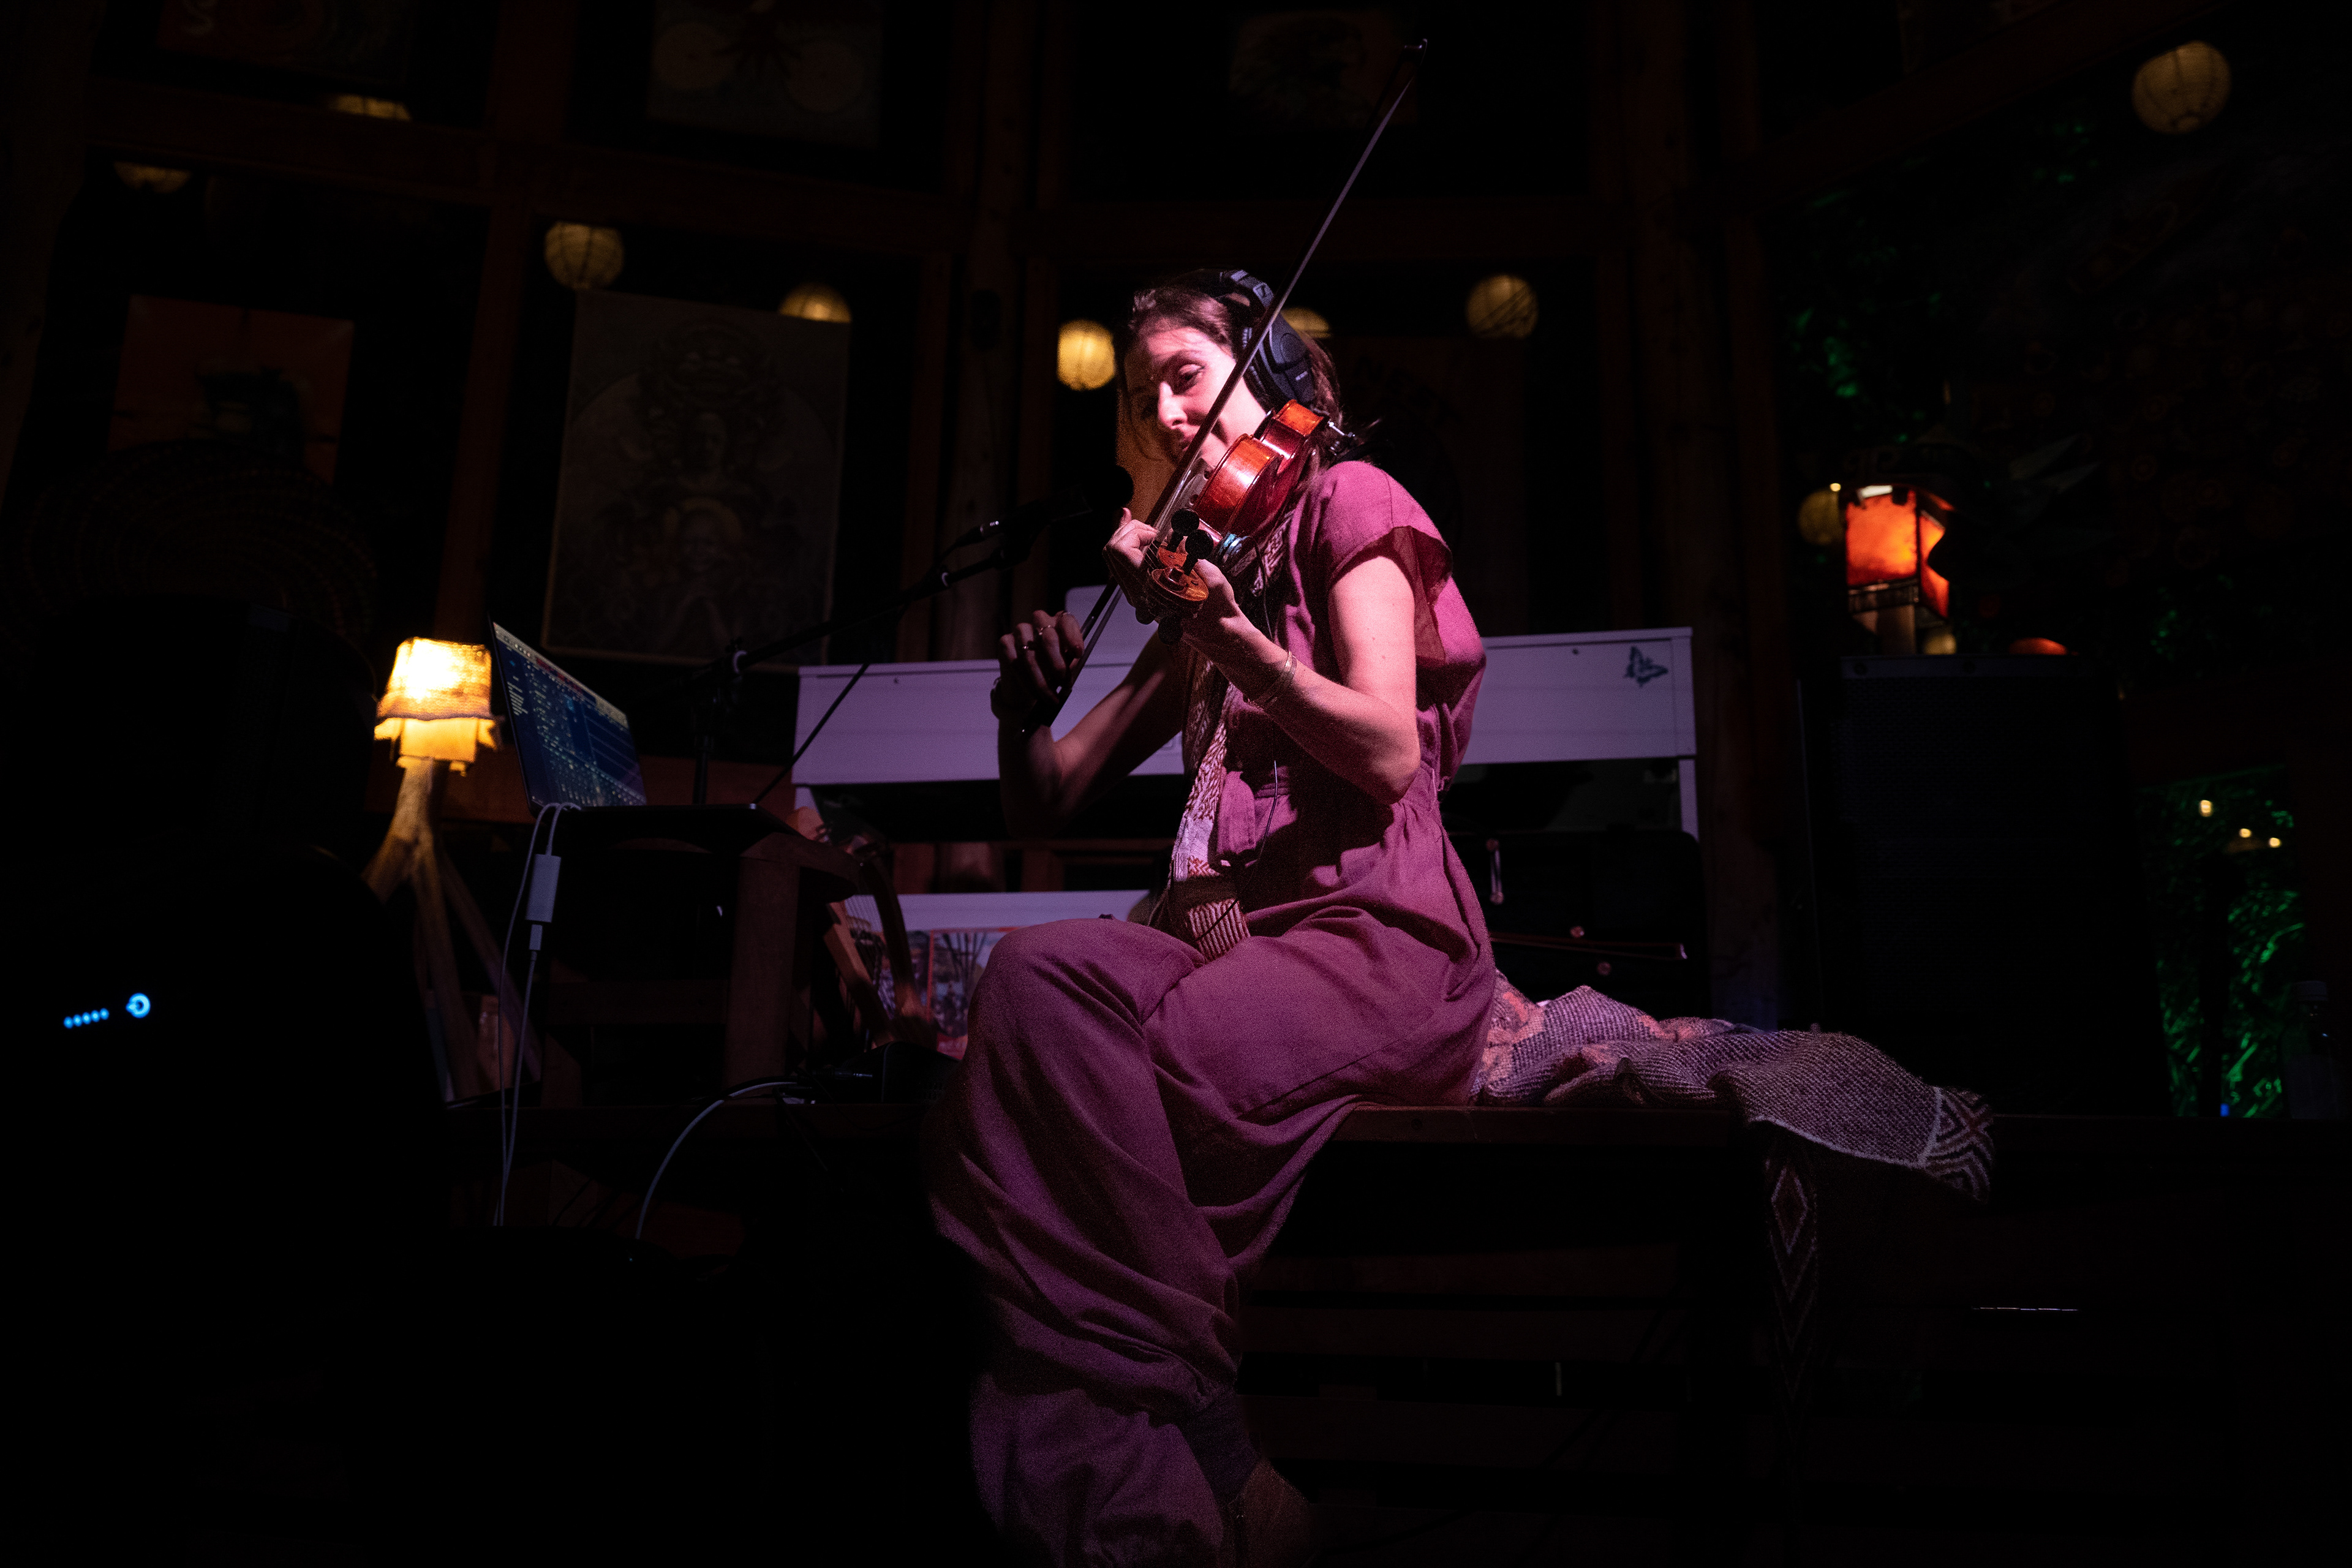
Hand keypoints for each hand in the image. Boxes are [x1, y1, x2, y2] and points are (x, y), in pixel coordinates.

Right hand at [990, 609, 1086, 722]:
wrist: (1030, 683)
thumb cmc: (1053, 670)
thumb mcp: (1067, 665)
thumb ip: (1070, 661)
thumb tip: (1072, 664)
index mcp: (1059, 622)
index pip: (1067, 621)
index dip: (1073, 637)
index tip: (1078, 653)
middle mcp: (1039, 621)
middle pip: (1047, 637)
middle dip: (1057, 663)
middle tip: (1063, 683)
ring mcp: (1020, 630)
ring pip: (1030, 654)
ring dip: (1042, 680)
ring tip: (1051, 697)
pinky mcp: (1005, 642)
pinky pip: (1015, 662)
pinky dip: (1027, 682)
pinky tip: (1036, 694)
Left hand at [1101, 509, 1247, 641]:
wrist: (1216, 629)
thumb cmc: (1214, 606)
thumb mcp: (1206, 574)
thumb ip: (1187, 552)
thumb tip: (1173, 534)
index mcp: (1151, 587)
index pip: (1122, 551)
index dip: (1137, 532)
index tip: (1157, 533)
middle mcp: (1137, 592)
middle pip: (1111, 551)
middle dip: (1129, 531)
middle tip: (1152, 531)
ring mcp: (1135, 594)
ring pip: (1113, 558)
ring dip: (1129, 539)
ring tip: (1149, 533)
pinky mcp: (1138, 592)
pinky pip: (1121, 566)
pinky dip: (1129, 548)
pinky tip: (1140, 537)